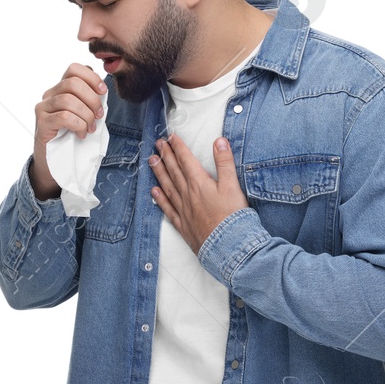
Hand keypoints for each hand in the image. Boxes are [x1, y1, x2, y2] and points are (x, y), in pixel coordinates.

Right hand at [30, 63, 106, 198]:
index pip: (74, 69)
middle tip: (99, 116)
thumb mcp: (83, 116)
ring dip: (86, 115)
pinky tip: (81, 134)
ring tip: (90, 128)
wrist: (53, 164)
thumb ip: (89, 102)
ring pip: (68, 99)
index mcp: (60, 89)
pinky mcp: (41, 124)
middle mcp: (49, 95)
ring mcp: (43, 109)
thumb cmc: (71, 139)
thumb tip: (103, 90)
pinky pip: (64, 117)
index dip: (92, 78)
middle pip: (72, 82)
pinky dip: (79, 125)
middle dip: (92, 99)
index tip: (103, 92)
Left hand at [149, 134, 250, 251]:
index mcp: (199, 183)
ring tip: (151, 160)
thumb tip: (219, 141)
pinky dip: (160, 199)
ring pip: (167, 186)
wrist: (230, 247)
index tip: (171, 136)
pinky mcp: (183, 224)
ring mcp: (183, 209)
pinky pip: (168, 208)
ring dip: (159, 172)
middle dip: (166, 155)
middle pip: (174, 170)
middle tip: (157, 143)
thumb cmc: (233, 217)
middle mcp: (187, 194)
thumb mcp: (233, 186)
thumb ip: (225, 163)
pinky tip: (154, 192)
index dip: (178, 147)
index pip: (186, 160)